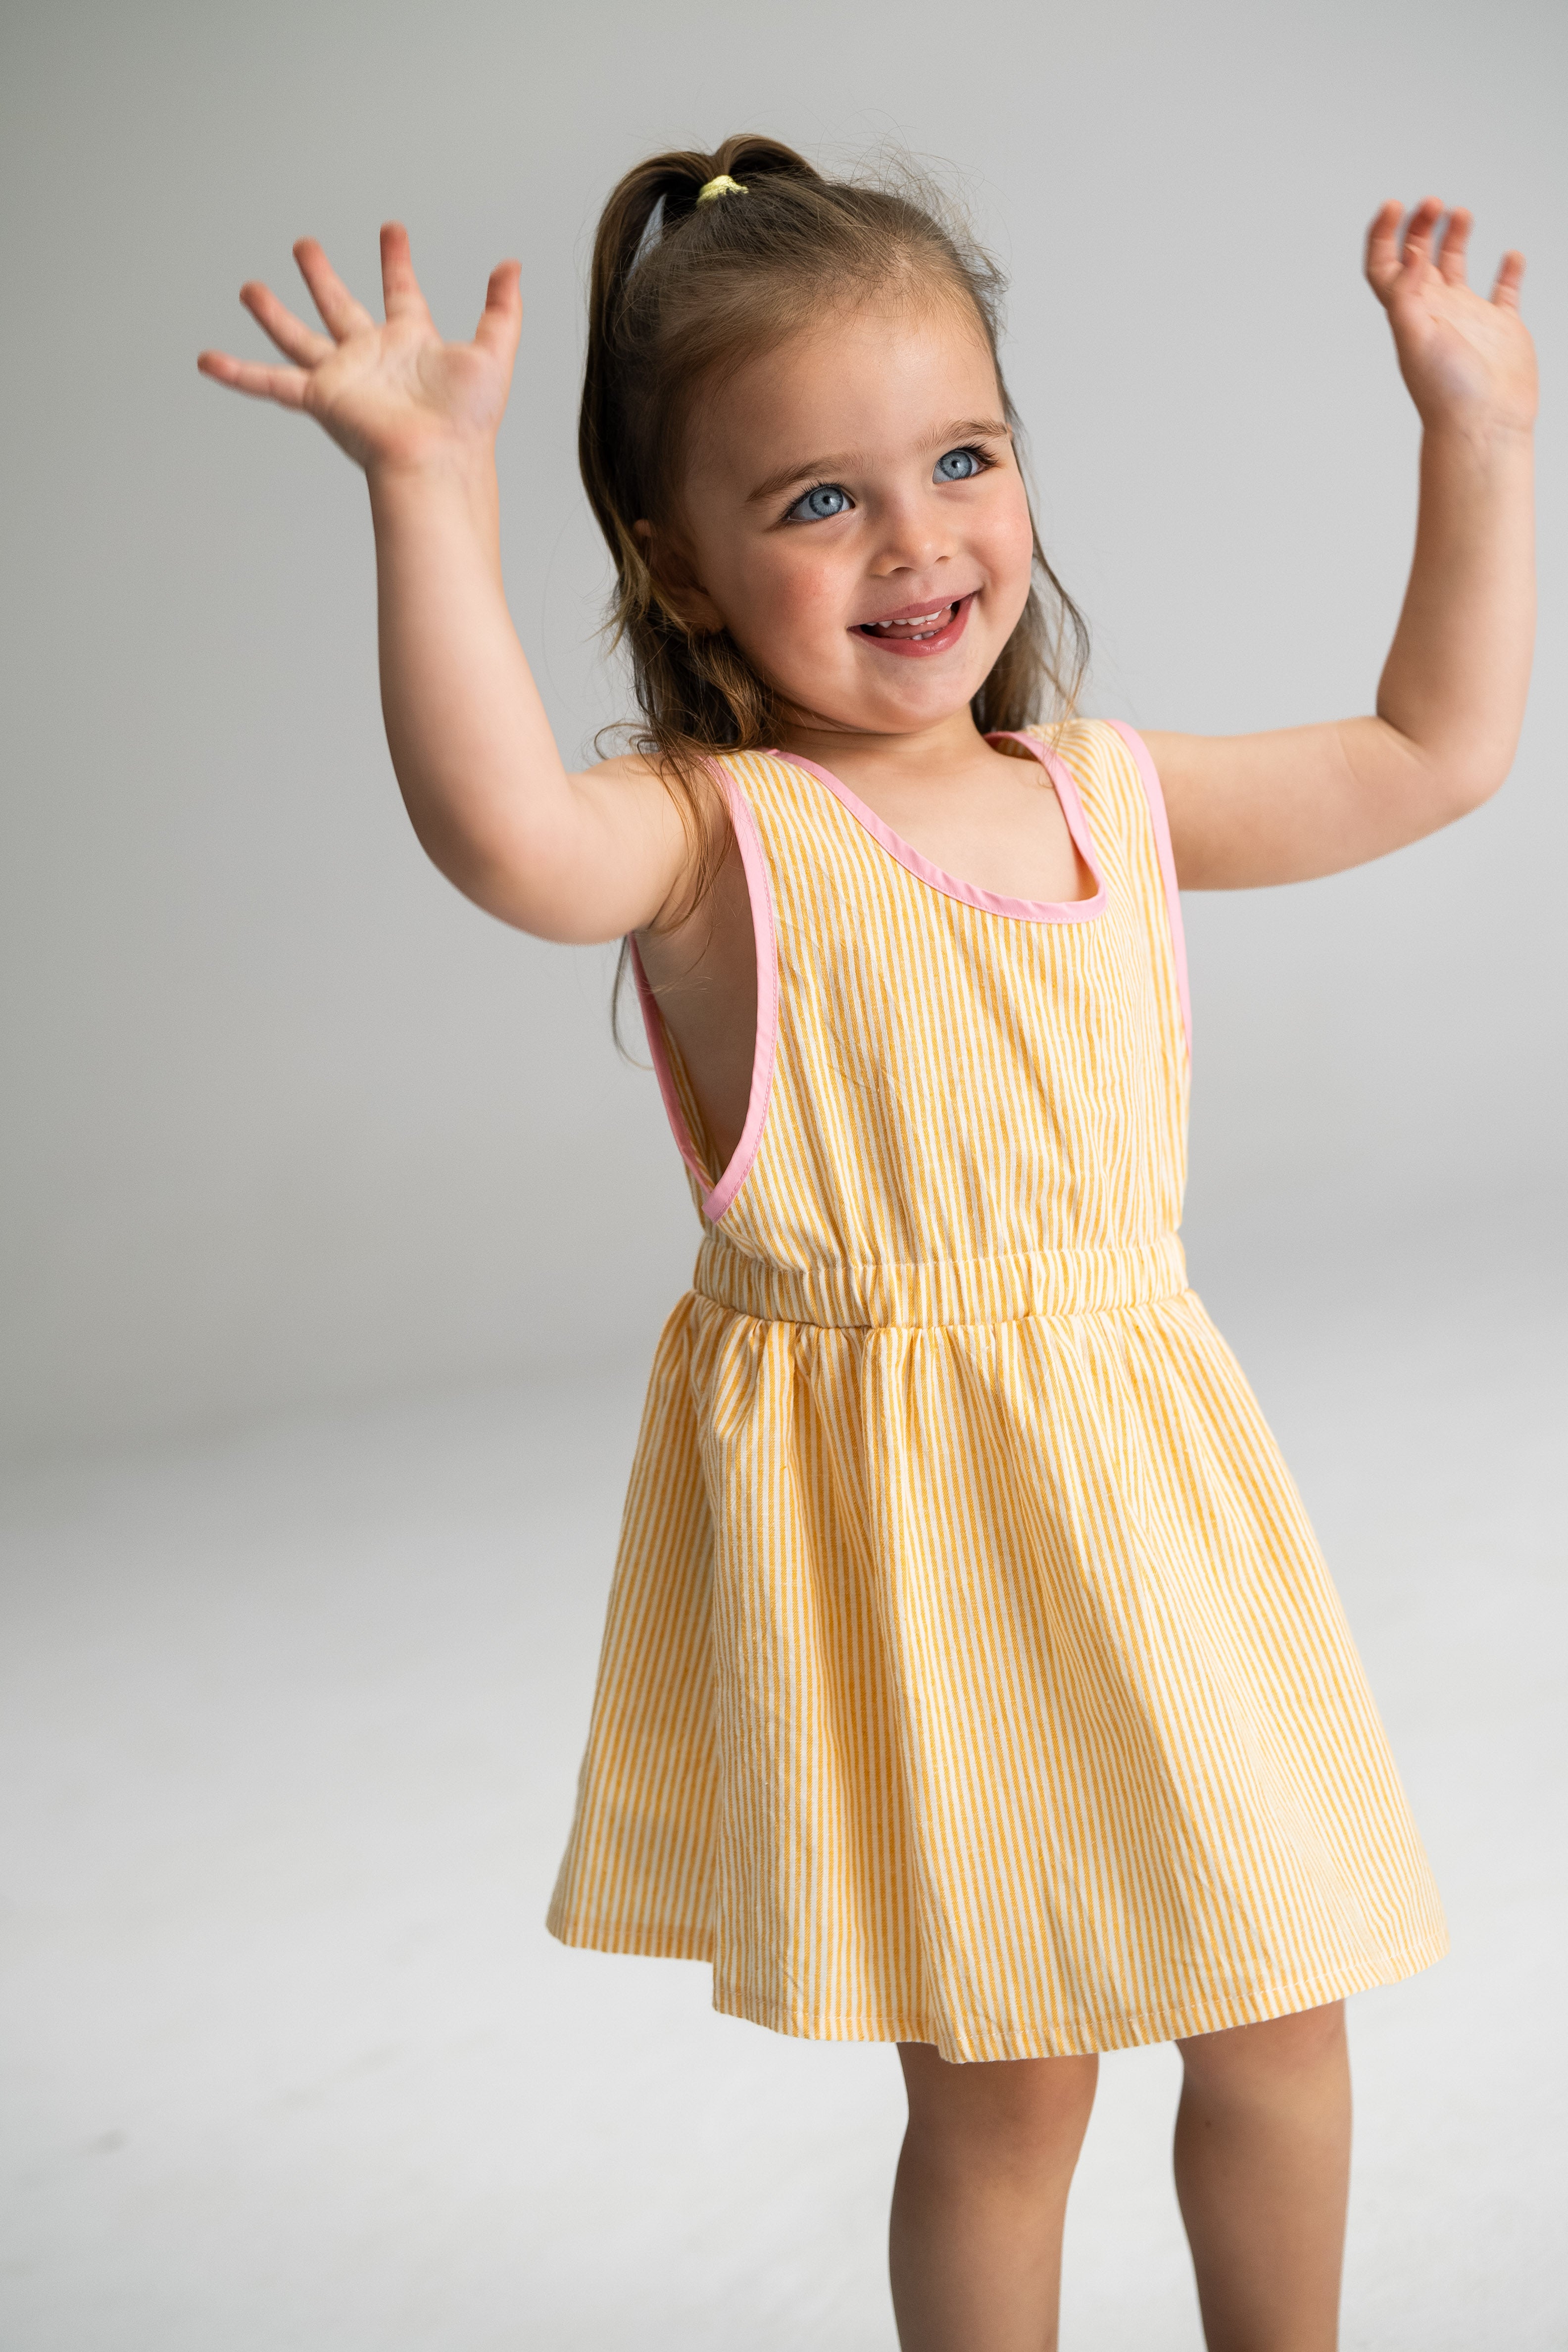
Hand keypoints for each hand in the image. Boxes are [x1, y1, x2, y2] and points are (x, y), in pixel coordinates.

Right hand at [197, 224, 521, 474]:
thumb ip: (502, 308)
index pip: (401, 290)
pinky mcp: (321, 398)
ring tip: (249, 288)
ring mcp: (343, 377)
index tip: (392, 231)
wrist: (439, 459)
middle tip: (305, 246)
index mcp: (410, 343)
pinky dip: (237, 373)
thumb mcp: (494, 352)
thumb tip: (512, 266)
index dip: (396, 260)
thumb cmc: (466, 422)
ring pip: (299, 336)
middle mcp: (372, 357)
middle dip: (322, 275)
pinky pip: (270, 383)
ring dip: (273, 312)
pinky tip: (207, 360)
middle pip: (339, 306)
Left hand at [1365, 199, 1535, 438]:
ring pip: (1455, 267)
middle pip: (1417, 258)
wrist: (1484, 425)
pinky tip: (1511, 254)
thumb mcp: (1416, 337)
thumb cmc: (1447, 391)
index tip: (1395, 205)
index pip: (1384, 266)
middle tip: (1432, 202)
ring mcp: (1467, 318)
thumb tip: (1409, 253)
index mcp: (1409, 311)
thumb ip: (1406, 294)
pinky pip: (1504, 291)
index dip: (1383, 234)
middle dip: (1420, 225)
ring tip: (1460, 213)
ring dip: (1454, 237)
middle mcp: (1435, 311)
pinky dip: (1508, 271)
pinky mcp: (1500, 327)